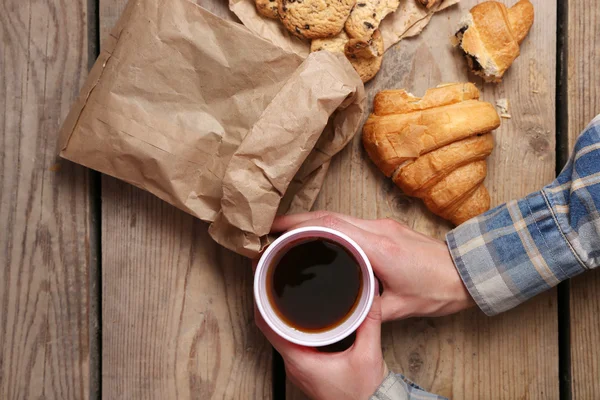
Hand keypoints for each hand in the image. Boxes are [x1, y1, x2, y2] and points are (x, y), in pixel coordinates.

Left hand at [255, 292, 387, 399]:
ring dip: (281, 313)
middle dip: (271, 301)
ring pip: (280, 334)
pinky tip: (300, 313)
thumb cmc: (363, 393)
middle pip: (270, 327)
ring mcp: (298, 367)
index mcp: (299, 360)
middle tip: (273, 277)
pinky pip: (291, 342)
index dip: (261, 300)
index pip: (267, 326)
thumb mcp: (369, 354)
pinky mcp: (306, 368)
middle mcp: (293, 365)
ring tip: (284, 289)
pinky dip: (292, 325)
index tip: (263, 281)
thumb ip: (370, 321)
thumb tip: (372, 294)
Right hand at [272, 212, 474, 320]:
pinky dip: (329, 225)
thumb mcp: (400, 307)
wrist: (467, 272)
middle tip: (273, 230)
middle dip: (298, 219)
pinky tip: (319, 236)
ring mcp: (383, 225)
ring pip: (339, 216)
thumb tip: (343, 308)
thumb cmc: (438, 289)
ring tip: (290, 233)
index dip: (300, 224)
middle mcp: (379, 230)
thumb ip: (369, 308)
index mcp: (380, 248)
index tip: (276, 228)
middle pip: (330, 216)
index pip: (331, 227)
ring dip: (313, 221)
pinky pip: (351, 221)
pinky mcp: (386, 228)